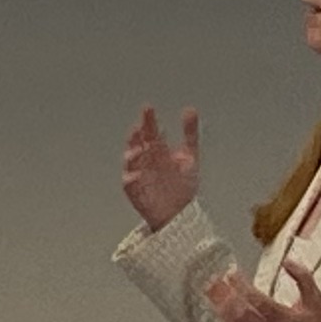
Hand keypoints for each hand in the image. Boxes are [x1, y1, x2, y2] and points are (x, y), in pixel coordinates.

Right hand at [122, 105, 200, 230]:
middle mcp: (146, 159)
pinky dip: (131, 178)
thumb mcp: (190, 155)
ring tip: (137, 149)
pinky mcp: (135, 190)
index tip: (148, 109)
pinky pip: (129, 184)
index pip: (150, 131)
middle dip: (137, 134)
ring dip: (131, 154)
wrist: (181, 212)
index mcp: (158, 149)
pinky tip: (137, 174)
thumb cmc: (183, 183)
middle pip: (138, 143)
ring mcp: (139, 174)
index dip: (148, 120)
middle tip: (139, 126)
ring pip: (130, 161)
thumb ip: (190, 132)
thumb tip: (190, 109)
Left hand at [207, 259, 320, 321]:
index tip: (232, 273)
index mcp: (284, 318)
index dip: (242, 287)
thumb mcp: (315, 298)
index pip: (258, 301)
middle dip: (225, 296)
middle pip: (241, 314)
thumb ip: (303, 277)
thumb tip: (288, 261)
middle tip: (214, 280)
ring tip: (212, 292)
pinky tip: (219, 311)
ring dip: (221, 308)